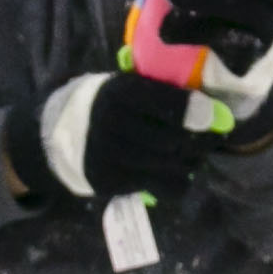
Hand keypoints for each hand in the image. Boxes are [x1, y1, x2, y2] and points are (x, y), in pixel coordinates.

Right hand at [10, 70, 218, 204]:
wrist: (59, 136)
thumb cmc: (104, 106)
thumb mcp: (123, 86)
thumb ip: (158, 91)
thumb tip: (210, 106)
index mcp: (117, 91)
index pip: (162, 101)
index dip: (193, 110)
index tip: (213, 115)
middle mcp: (110, 123)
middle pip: (172, 138)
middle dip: (200, 140)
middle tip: (211, 138)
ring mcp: (109, 156)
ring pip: (169, 165)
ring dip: (191, 162)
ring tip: (194, 156)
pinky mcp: (111, 181)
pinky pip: (161, 186)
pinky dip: (177, 181)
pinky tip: (178, 174)